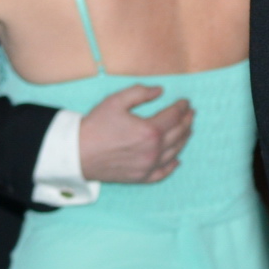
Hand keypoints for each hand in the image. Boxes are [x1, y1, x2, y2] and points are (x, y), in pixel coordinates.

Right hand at [77, 84, 193, 183]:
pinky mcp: (141, 177)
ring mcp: (148, 166)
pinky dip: (172, 166)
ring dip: (184, 139)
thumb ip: (140, 92)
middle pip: (179, 134)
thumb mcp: (116, 101)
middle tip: (191, 114)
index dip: (182, 107)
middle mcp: (153, 150)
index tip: (185, 102)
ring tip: (187, 130)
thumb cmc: (96, 126)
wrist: (78, 153)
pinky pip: (163, 172)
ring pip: (174, 152)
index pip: (174, 116)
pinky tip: (177, 160)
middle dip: (187, 121)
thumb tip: (160, 91)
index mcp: (150, 130)